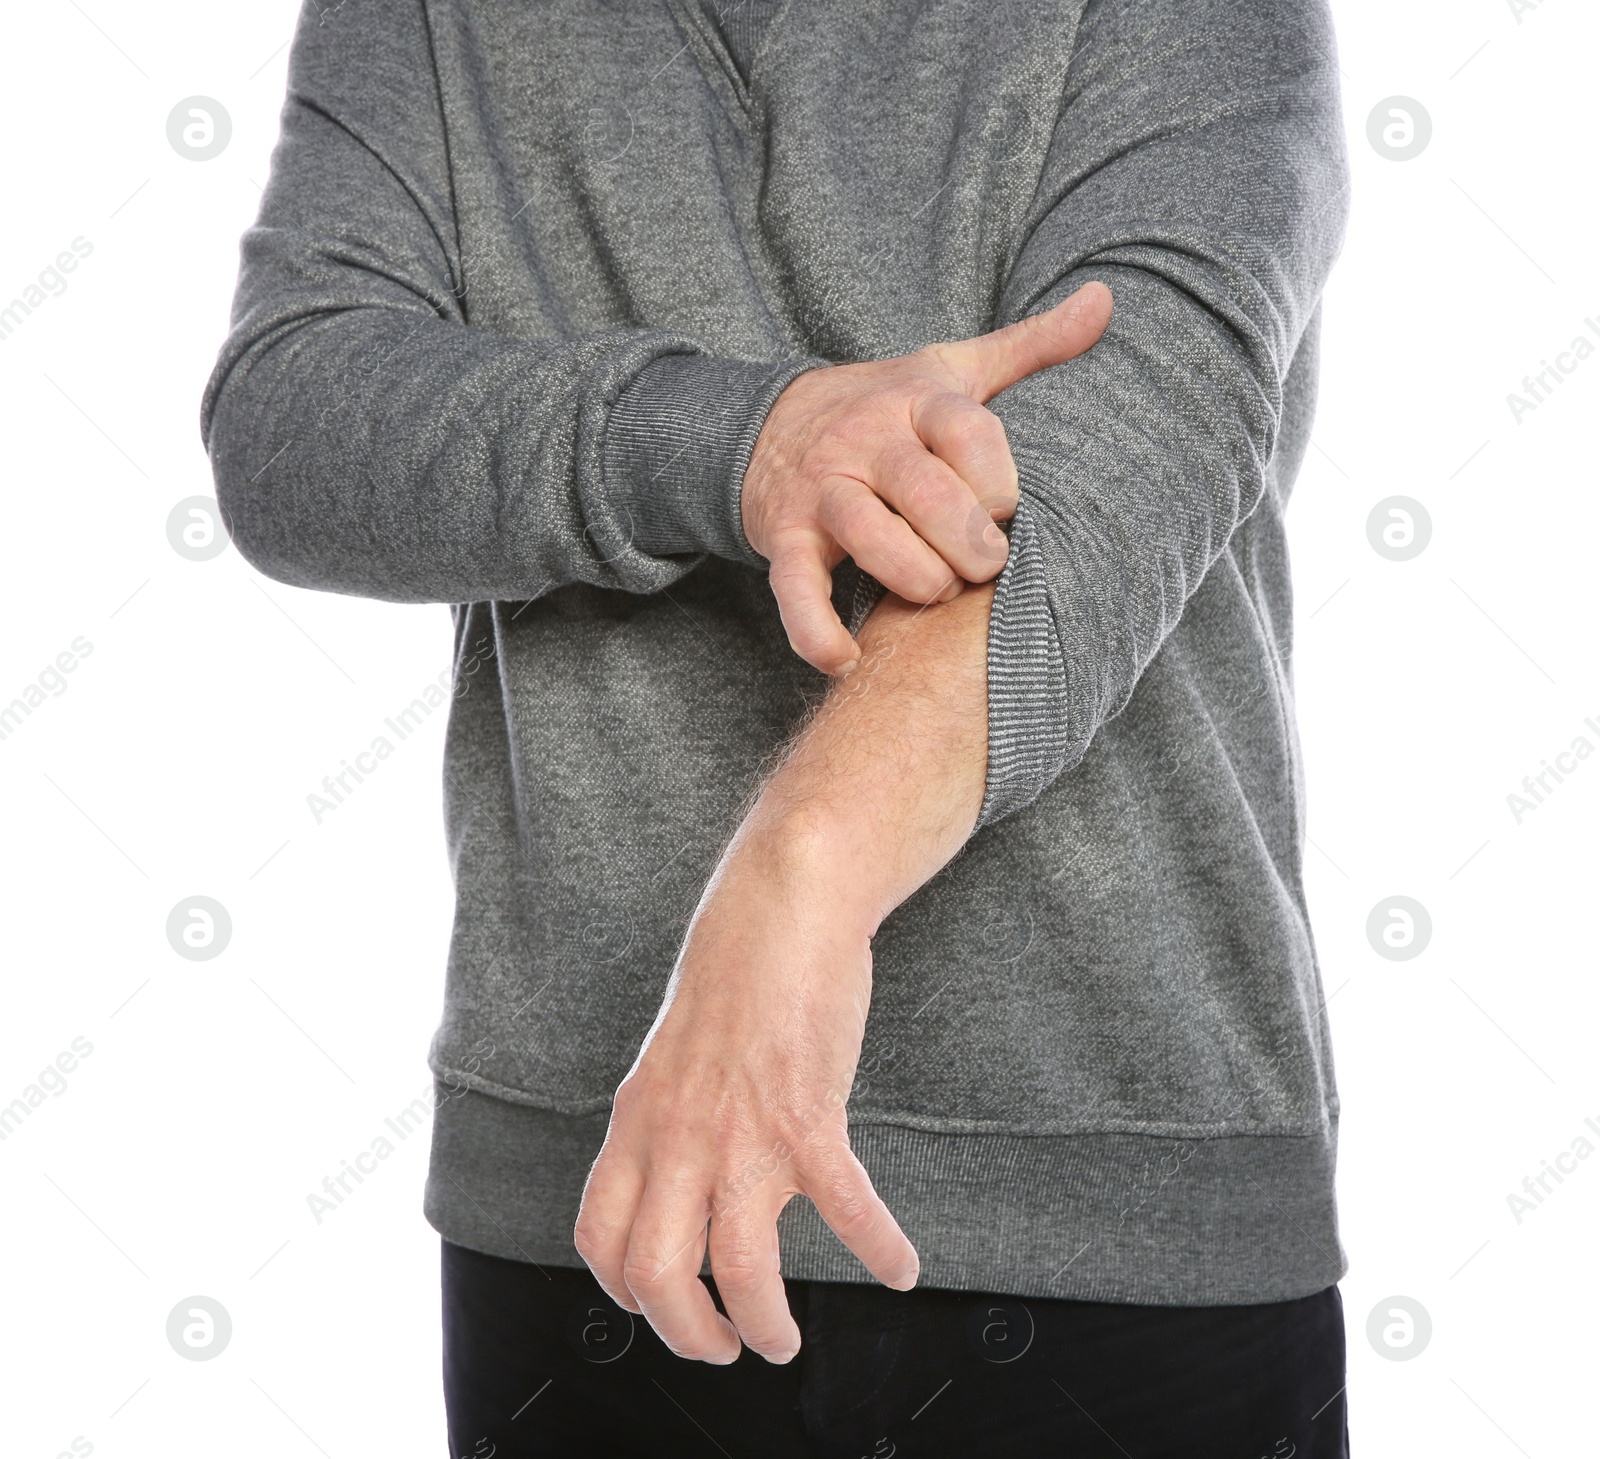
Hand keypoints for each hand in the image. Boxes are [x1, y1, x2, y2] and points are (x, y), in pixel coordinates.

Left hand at [573, 817, 914, 1364]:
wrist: (780, 911)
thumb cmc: (732, 976)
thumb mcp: (669, 1057)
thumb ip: (664, 1123)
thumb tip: (675, 1180)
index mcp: (636, 1123)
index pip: (599, 1238)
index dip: (626, 1293)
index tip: (662, 1306)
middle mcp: (677, 1137)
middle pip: (657, 1275)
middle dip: (689, 1334)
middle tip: (724, 1346)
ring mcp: (741, 1132)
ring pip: (738, 1268)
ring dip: (763, 1324)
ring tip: (784, 1342)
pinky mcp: (809, 1118)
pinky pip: (847, 1212)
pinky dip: (878, 1251)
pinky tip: (899, 1270)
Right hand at [741, 279, 1111, 672]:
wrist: (767, 422)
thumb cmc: (884, 406)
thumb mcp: (951, 367)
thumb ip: (1030, 345)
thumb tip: (1105, 300)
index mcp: (915, 400)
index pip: (966, 430)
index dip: (998, 477)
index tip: (1012, 509)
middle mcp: (865, 441)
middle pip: (921, 487)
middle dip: (964, 537)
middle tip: (987, 567)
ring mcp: (821, 491)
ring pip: (863, 531)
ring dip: (909, 574)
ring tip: (935, 593)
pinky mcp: (784, 538)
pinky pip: (793, 586)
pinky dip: (814, 629)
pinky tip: (848, 659)